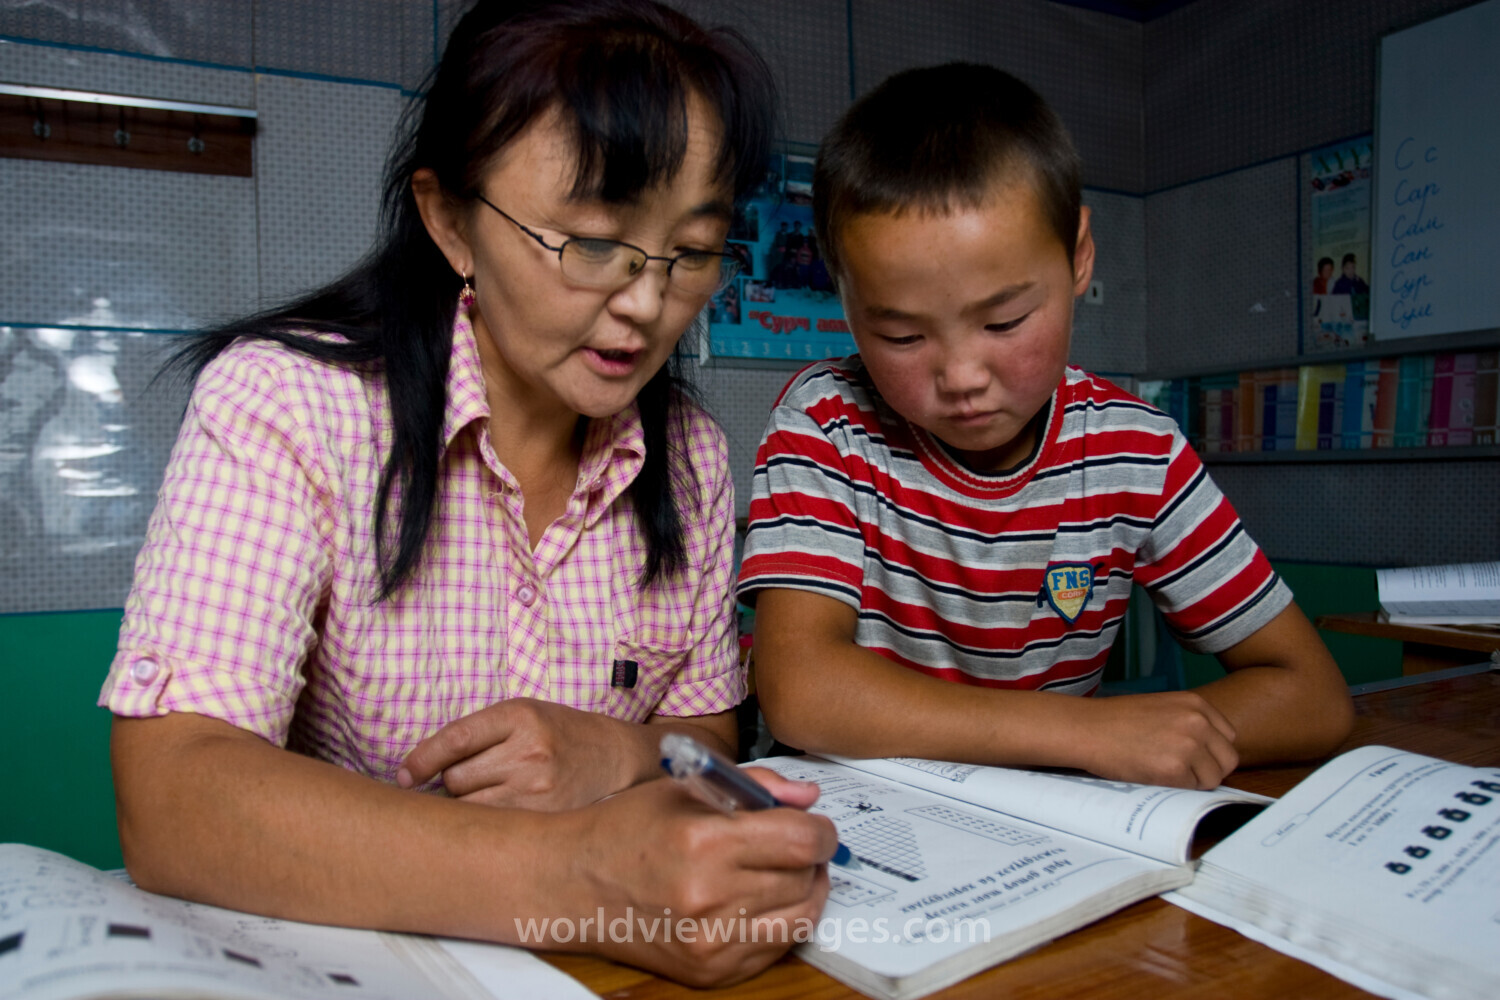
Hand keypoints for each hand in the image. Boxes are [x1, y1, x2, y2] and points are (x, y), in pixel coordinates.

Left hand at [397, 697, 638, 808]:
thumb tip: (417, 772)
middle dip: (456, 781)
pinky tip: (501, 814)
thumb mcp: (523, 714)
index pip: (454, 740)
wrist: (616, 758)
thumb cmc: (560, 734)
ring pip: (471, 807)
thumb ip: (477, 733)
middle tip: (477, 779)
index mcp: (519, 715)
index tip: (404, 776)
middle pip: (457, 779)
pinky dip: (488, 823)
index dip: (421, 760)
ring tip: (494, 794)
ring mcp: (538, 787)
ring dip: (470, 805)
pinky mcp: (545, 816)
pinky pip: (493, 826)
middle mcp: (528, 751)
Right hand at [558, 769, 835, 986]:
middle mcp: (710, 899)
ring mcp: (710, 943)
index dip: (820, 830)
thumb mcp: (686, 788)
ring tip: (784, 871)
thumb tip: (808, 798)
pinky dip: (780, 923)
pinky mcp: (709, 971)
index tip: (814, 825)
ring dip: (803, 891)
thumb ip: (757, 787)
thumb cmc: (624, 830)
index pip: (801, 841)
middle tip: (795, 843)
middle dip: (811, 857)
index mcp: (705, 843)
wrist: (570, 884)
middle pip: (805, 879)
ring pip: (800, 918)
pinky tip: (759, 900)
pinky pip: (775, 949)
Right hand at [1075, 691, 1238, 788]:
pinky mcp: (1175, 769)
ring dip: (1194, 781)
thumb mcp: (1162, 707)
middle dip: (1209, 769)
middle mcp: (1198, 722)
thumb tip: (1209, 750)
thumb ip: (1189, 722)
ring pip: (1214, 778)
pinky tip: (1154, 775)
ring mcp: (1188, 745)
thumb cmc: (1117, 720)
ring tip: (1165, 772)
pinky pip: (1192, 789)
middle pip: (1228, 759)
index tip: (1194, 758)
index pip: (1228, 737)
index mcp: (1196, 704)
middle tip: (1182, 771)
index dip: (1212, 752)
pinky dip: (1177, 788)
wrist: (1087, 729)